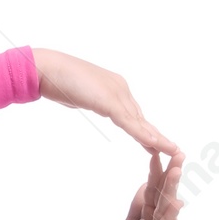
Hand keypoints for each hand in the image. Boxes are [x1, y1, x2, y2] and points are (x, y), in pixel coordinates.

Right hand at [30, 48, 178, 155]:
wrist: (48, 69)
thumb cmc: (57, 80)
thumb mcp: (79, 94)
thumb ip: (89, 98)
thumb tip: (91, 101)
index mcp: (114, 87)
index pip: (132, 113)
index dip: (144, 128)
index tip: (154, 141)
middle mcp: (119, 89)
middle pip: (140, 117)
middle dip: (155, 134)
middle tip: (171, 148)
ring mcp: (116, 94)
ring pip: (138, 120)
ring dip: (155, 137)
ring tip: (170, 150)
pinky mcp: (109, 101)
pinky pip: (128, 121)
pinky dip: (141, 133)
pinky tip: (152, 143)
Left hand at [113, 149, 183, 219]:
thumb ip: (138, 207)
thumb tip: (143, 185)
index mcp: (153, 216)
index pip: (155, 190)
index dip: (155, 172)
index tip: (155, 151)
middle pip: (166, 194)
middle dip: (171, 173)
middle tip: (178, 152)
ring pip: (168, 208)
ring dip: (172, 188)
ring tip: (176, 169)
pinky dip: (170, 217)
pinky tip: (175, 203)